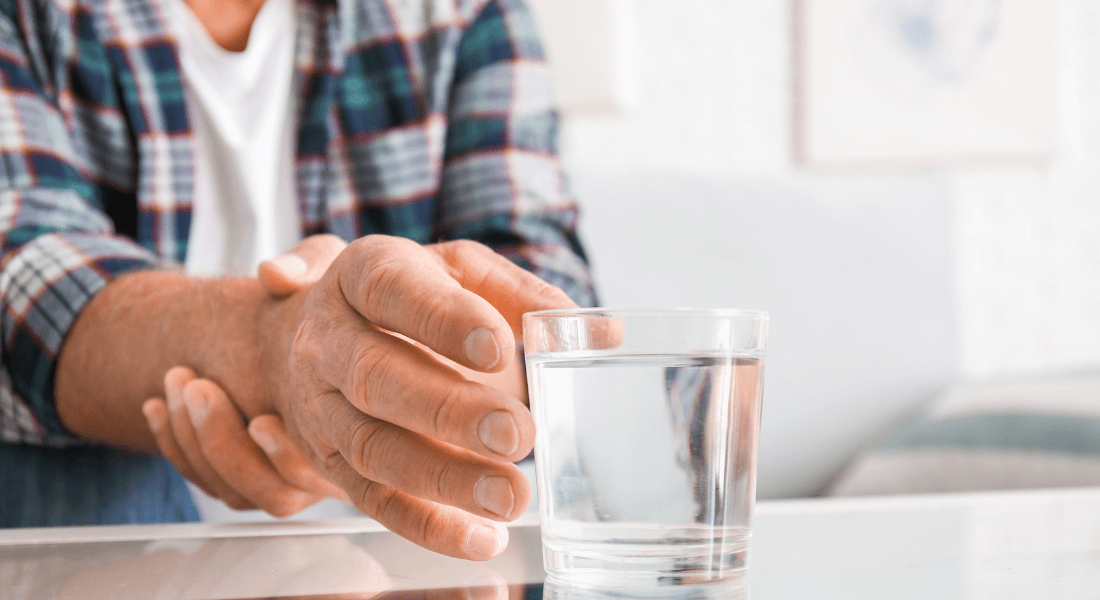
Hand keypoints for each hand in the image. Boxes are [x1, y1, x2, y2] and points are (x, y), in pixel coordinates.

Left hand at [140, 235, 349, 516]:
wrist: (324, 317)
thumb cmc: (343, 296)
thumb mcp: (334, 265)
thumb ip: (312, 263)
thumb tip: (272, 275)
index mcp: (366, 422)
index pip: (326, 470)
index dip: (287, 455)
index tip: (260, 420)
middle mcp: (334, 462)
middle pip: (276, 493)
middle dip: (224, 445)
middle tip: (199, 388)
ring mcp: (290, 472)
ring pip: (236, 492)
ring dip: (194, 443)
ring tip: (178, 381)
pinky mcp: (251, 470)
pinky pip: (208, 481)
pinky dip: (175, 446)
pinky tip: (158, 404)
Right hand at [254, 235, 575, 559]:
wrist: (314, 335)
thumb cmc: (410, 298)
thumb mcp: (462, 273)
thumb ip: (526, 297)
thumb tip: (600, 334)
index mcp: (364, 272)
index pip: (393, 290)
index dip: (443, 320)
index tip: (498, 348)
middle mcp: (330, 338)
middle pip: (375, 375)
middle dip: (448, 410)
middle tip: (517, 434)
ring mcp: (321, 405)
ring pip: (373, 447)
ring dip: (443, 478)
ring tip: (510, 495)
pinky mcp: (329, 463)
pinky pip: (372, 500)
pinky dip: (426, 525)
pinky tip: (479, 537)